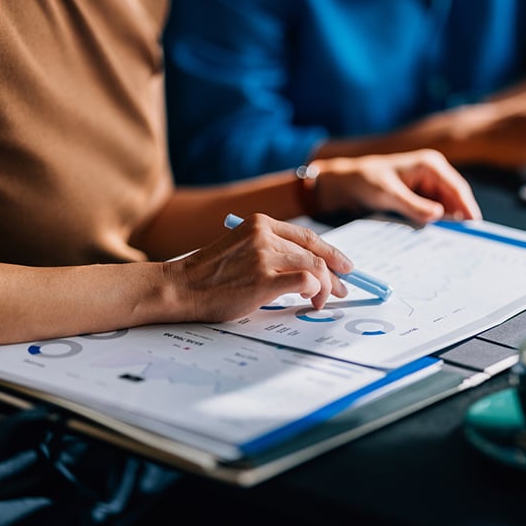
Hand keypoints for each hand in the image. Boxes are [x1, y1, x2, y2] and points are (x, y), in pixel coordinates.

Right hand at [167, 214, 352, 321]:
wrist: (181, 287)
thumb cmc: (210, 275)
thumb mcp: (242, 248)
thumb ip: (270, 250)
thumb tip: (309, 267)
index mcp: (260, 224)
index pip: (307, 236)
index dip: (331, 251)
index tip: (344, 265)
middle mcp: (264, 235)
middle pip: (315, 252)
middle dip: (335, 274)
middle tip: (343, 289)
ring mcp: (264, 256)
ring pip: (315, 267)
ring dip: (327, 287)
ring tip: (323, 301)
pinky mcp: (263, 280)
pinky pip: (306, 281)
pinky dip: (316, 292)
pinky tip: (311, 301)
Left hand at [311, 149, 481, 223]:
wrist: (349, 183)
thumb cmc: (366, 181)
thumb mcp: (389, 194)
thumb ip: (413, 205)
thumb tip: (438, 215)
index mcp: (430, 164)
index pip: (457, 188)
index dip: (468, 207)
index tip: (474, 226)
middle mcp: (434, 172)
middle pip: (456, 198)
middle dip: (460, 217)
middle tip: (468, 240)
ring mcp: (429, 185)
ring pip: (447, 207)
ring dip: (449, 222)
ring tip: (455, 242)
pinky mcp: (422, 196)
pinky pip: (436, 211)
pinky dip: (438, 222)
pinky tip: (439, 236)